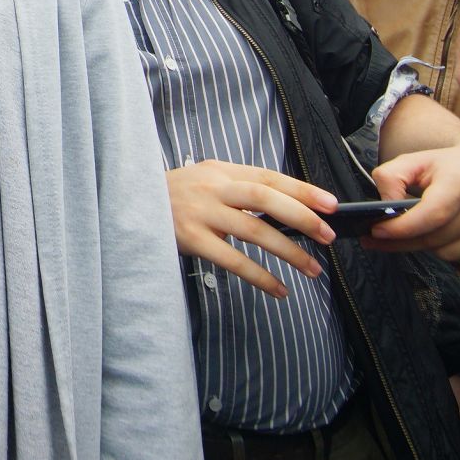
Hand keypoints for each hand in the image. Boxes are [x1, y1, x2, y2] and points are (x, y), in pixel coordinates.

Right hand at [164, 160, 337, 299]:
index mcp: (221, 171)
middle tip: (328, 236)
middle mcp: (213, 188)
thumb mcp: (206, 180)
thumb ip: (240, 189)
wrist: (128, 204)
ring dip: (288, 251)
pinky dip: (260, 276)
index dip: (303, 190)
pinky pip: (233, 260)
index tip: (331, 205)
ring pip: (254, 231)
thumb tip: (289, 209)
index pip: (269, 177)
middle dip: (302, 217)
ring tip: (312, 268)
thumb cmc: (176, 197)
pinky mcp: (191, 239)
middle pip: (265, 198)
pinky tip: (279, 288)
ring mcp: (201, 213)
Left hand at [365, 136, 459, 263]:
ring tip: (430, 228)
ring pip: (451, 256)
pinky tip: (454, 234)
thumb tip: (385, 207)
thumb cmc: (453, 167)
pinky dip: (456, 252)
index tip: (375, 232)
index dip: (399, 229)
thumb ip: (391, 178)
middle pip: (435, 241)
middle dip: (407, 240)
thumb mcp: (417, 161)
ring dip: (433, 246)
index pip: (430, 216)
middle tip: (389, 236)